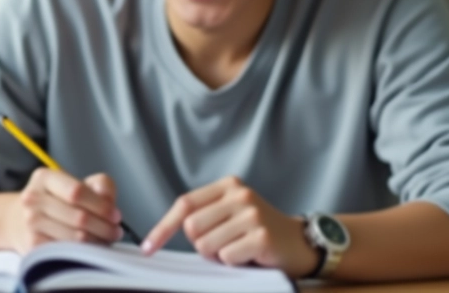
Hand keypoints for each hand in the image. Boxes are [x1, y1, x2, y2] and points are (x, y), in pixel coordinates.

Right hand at [4, 168, 123, 252]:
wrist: (20, 220)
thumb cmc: (58, 201)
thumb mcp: (77, 184)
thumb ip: (100, 186)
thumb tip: (109, 202)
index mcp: (44, 178)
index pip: (77, 191)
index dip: (101, 205)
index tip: (116, 215)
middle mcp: (32, 199)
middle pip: (79, 217)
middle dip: (104, 227)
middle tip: (116, 231)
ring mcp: (30, 223)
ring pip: (75, 237)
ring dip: (98, 241)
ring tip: (106, 239)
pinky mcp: (32, 246)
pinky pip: (67, 252)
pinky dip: (84, 252)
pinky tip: (90, 248)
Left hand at [141, 176, 318, 277]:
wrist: (300, 242)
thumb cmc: (258, 231)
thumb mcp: (231, 213)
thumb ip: (204, 215)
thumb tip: (159, 236)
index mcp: (228, 185)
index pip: (185, 204)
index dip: (163, 227)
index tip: (148, 247)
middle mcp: (240, 195)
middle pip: (192, 227)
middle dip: (201, 244)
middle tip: (224, 245)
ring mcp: (252, 214)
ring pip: (206, 246)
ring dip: (218, 255)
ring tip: (238, 249)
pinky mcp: (261, 236)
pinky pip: (227, 257)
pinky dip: (234, 262)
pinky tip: (249, 256)